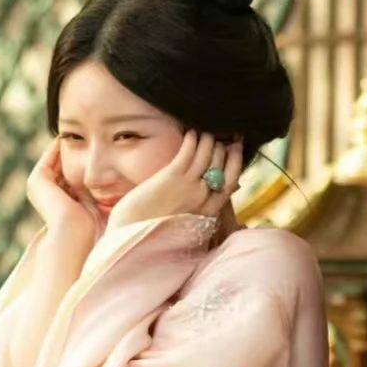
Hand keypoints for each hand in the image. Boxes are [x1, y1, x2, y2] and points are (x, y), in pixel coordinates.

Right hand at [26, 140, 101, 240]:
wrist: (75, 233)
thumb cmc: (91, 226)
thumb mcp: (97, 205)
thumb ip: (102, 193)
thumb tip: (124, 184)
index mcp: (57, 202)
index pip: (70, 175)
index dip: (83, 161)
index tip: (99, 149)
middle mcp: (45, 194)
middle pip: (61, 166)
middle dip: (76, 152)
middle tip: (91, 136)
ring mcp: (38, 187)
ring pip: (55, 160)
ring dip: (68, 147)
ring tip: (83, 133)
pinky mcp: (36, 180)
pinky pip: (49, 157)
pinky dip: (60, 147)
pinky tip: (75, 138)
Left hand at [105, 131, 241, 229]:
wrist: (131, 236)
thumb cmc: (157, 230)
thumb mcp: (190, 221)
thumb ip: (208, 206)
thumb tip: (231, 189)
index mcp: (209, 212)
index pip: (231, 180)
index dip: (235, 159)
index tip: (236, 146)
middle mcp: (202, 199)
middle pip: (221, 164)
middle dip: (224, 145)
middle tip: (224, 132)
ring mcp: (188, 187)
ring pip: (207, 155)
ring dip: (208, 139)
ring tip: (206, 130)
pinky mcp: (171, 177)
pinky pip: (188, 153)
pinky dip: (193, 140)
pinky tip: (191, 133)